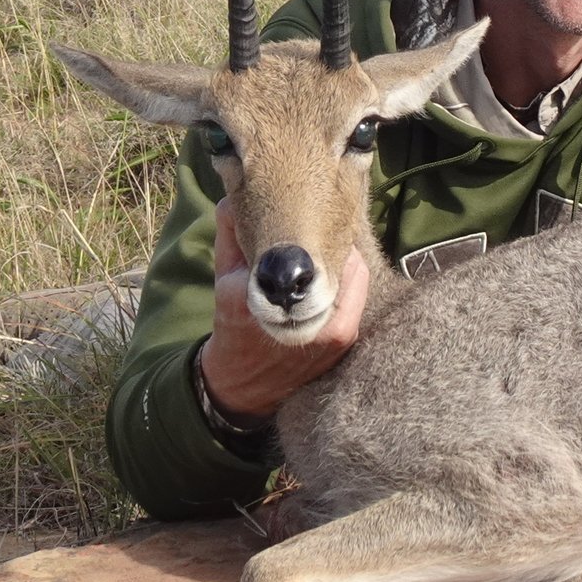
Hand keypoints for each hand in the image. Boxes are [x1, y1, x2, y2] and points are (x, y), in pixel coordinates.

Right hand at [196, 194, 369, 417]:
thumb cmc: (233, 325)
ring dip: (346, 262)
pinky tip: (334, 278)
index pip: (313, 245)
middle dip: (336, 241)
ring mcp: (329, 331)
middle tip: (327, 230)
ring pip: (356, 276)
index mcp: (269, 295)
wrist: (243, 384)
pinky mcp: (342, 342)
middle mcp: (304, 316)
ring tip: (329, 255)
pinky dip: (350, 284)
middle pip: (344, 258)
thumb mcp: (223, 277)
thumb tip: (235, 197)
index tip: (316, 215)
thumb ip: (231, 233)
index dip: (320, 225)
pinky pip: (358, 298)